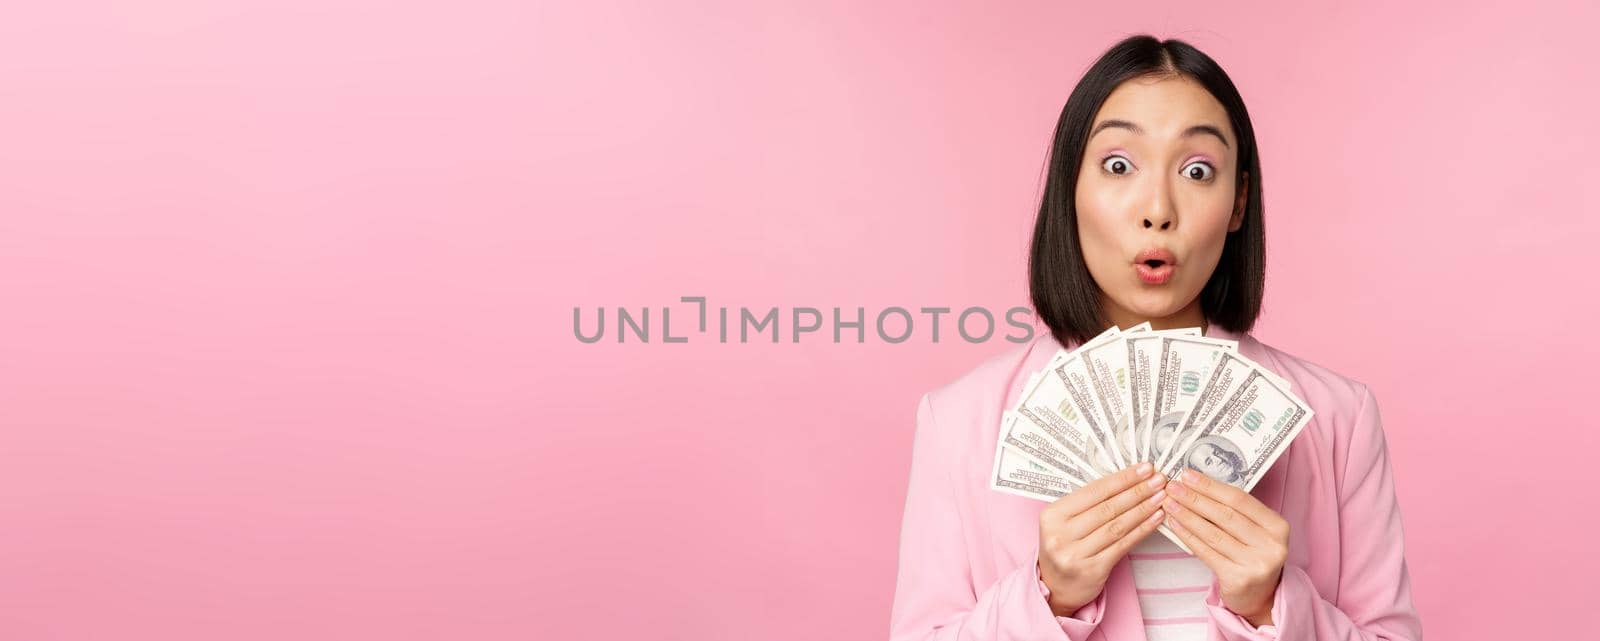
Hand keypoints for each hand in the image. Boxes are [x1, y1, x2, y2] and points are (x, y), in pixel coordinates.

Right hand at [1037, 461, 1167, 615]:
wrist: (1055, 586)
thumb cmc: (1064, 546)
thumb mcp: (1064, 522)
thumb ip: (1088, 503)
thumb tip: (1126, 480)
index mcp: (1052, 515)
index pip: (1093, 491)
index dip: (1122, 478)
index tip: (1144, 468)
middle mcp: (1061, 535)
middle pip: (1107, 508)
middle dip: (1137, 491)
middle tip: (1159, 479)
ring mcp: (1075, 555)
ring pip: (1117, 526)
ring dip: (1143, 509)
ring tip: (1161, 496)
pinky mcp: (1092, 570)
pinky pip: (1123, 545)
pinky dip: (1142, 530)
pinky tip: (1156, 519)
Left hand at [1162, 468, 1288, 626]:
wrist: (1260, 597)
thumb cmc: (1252, 555)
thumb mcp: (1255, 531)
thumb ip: (1236, 511)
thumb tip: (1196, 484)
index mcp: (1278, 526)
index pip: (1239, 499)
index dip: (1211, 486)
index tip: (1187, 474)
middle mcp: (1272, 545)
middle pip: (1225, 515)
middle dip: (1195, 498)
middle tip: (1172, 486)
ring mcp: (1256, 564)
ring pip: (1213, 533)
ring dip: (1186, 516)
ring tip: (1168, 503)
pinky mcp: (1238, 579)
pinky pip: (1206, 552)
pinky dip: (1187, 536)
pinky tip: (1174, 524)